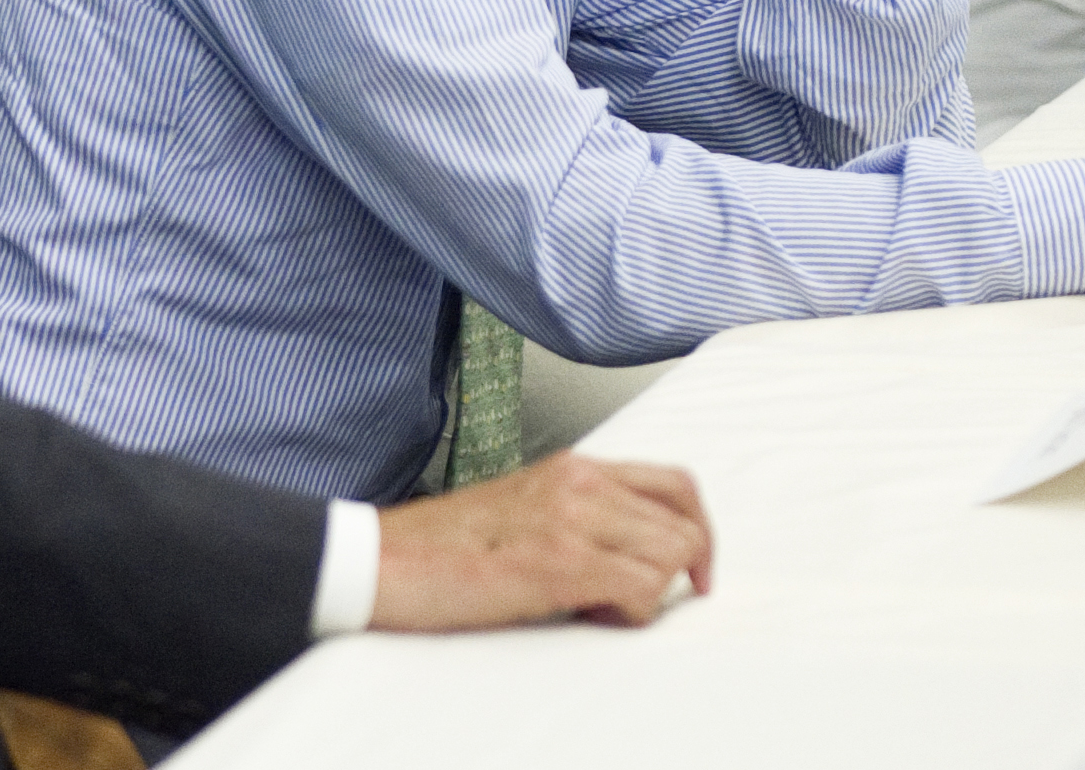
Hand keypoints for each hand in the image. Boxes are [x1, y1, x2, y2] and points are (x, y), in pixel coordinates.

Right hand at [370, 451, 712, 630]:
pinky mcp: (560, 562)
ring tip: (602, 608)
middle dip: (682, 570)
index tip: (695, 569)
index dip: (699, 530)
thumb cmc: (446, 547)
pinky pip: (642, 588)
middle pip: (684, 521)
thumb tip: (631, 552)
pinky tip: (593, 616)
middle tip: (646, 603)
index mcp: (574, 467)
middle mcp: (581, 482)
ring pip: (672, 553)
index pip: (675, 483)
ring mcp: (573, 519)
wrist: (385, 560)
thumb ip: (579, 514)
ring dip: (652, 593)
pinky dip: (633, 613)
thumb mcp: (525, 509)